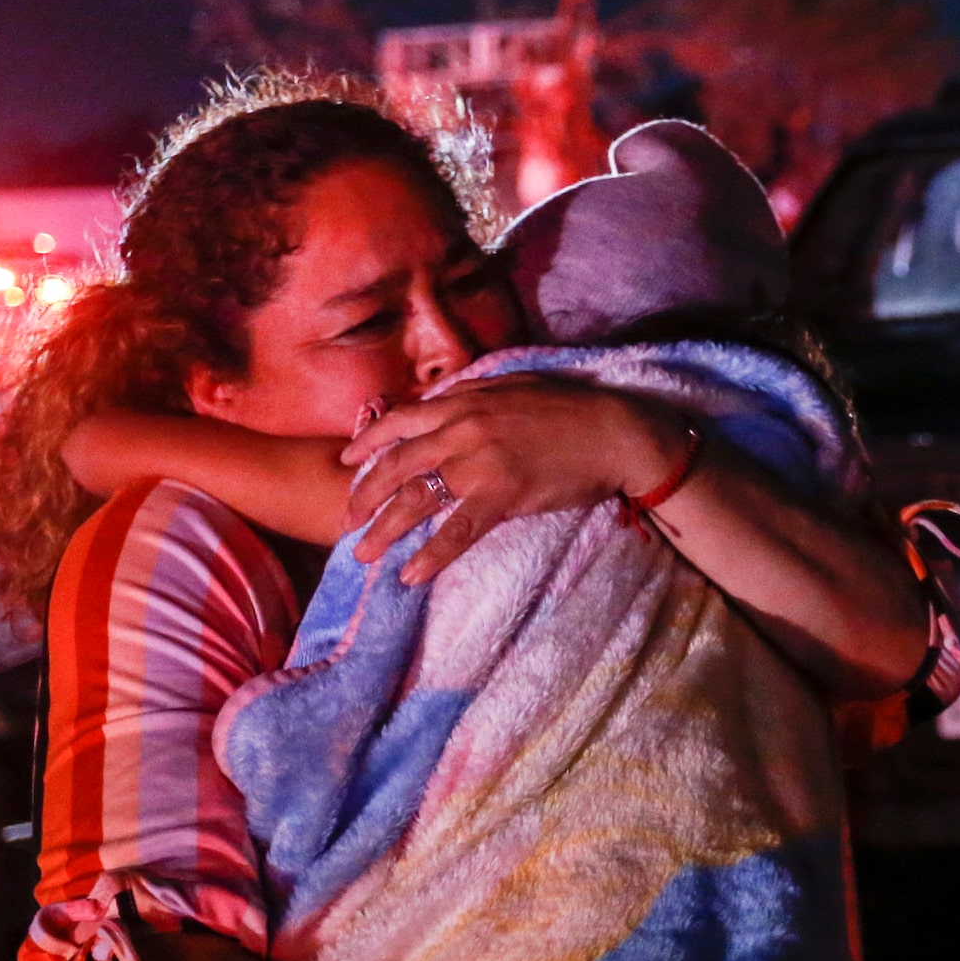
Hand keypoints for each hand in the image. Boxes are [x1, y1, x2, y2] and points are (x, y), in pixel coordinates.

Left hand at [340, 376, 685, 582]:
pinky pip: (457, 531)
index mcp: (464, 401)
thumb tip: (444, 403)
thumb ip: (474, 395)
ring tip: (363, 555)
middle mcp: (462, 429)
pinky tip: (410, 575)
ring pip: (416, 499)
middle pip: (397, 465)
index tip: (346, 462)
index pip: (399, 421)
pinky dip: (431, 555)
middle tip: (346, 522)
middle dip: (364, 497)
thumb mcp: (514, 385)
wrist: (614, 431)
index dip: (367, 444)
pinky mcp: (503, 495)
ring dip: (384, 530)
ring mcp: (480, 463)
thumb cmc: (572, 408)